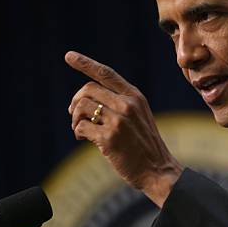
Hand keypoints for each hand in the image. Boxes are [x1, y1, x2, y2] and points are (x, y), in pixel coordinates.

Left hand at [66, 51, 182, 206]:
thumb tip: (85, 100)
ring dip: (75, 119)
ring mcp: (119, 121)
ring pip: (81, 107)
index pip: (106, 73)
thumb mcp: (139, 117)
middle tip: (74, 116)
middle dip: (75, 102)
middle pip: (88, 90)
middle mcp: (127, 105)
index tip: (68, 56)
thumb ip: (119, 104)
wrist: (158, 170)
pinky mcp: (110, 138)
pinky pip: (81, 128)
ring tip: (79, 129)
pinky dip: (77, 132)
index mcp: (135, 97)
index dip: (85, 63)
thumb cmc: (144, 146)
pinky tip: (83, 139)